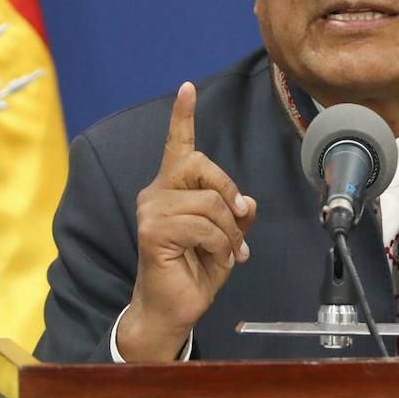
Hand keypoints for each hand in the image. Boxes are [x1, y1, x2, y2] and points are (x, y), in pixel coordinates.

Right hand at [117, 82, 256, 360]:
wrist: (172, 309)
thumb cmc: (194, 271)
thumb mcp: (224, 238)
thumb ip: (234, 215)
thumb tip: (246, 202)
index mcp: (171, 189)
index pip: (177, 146)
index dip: (182, 116)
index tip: (186, 88)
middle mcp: (156, 193)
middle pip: (201, 166)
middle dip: (228, 191)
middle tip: (238, 220)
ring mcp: (152, 211)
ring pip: (209, 203)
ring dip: (229, 232)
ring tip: (227, 253)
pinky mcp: (154, 231)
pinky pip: (203, 226)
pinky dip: (220, 245)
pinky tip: (216, 259)